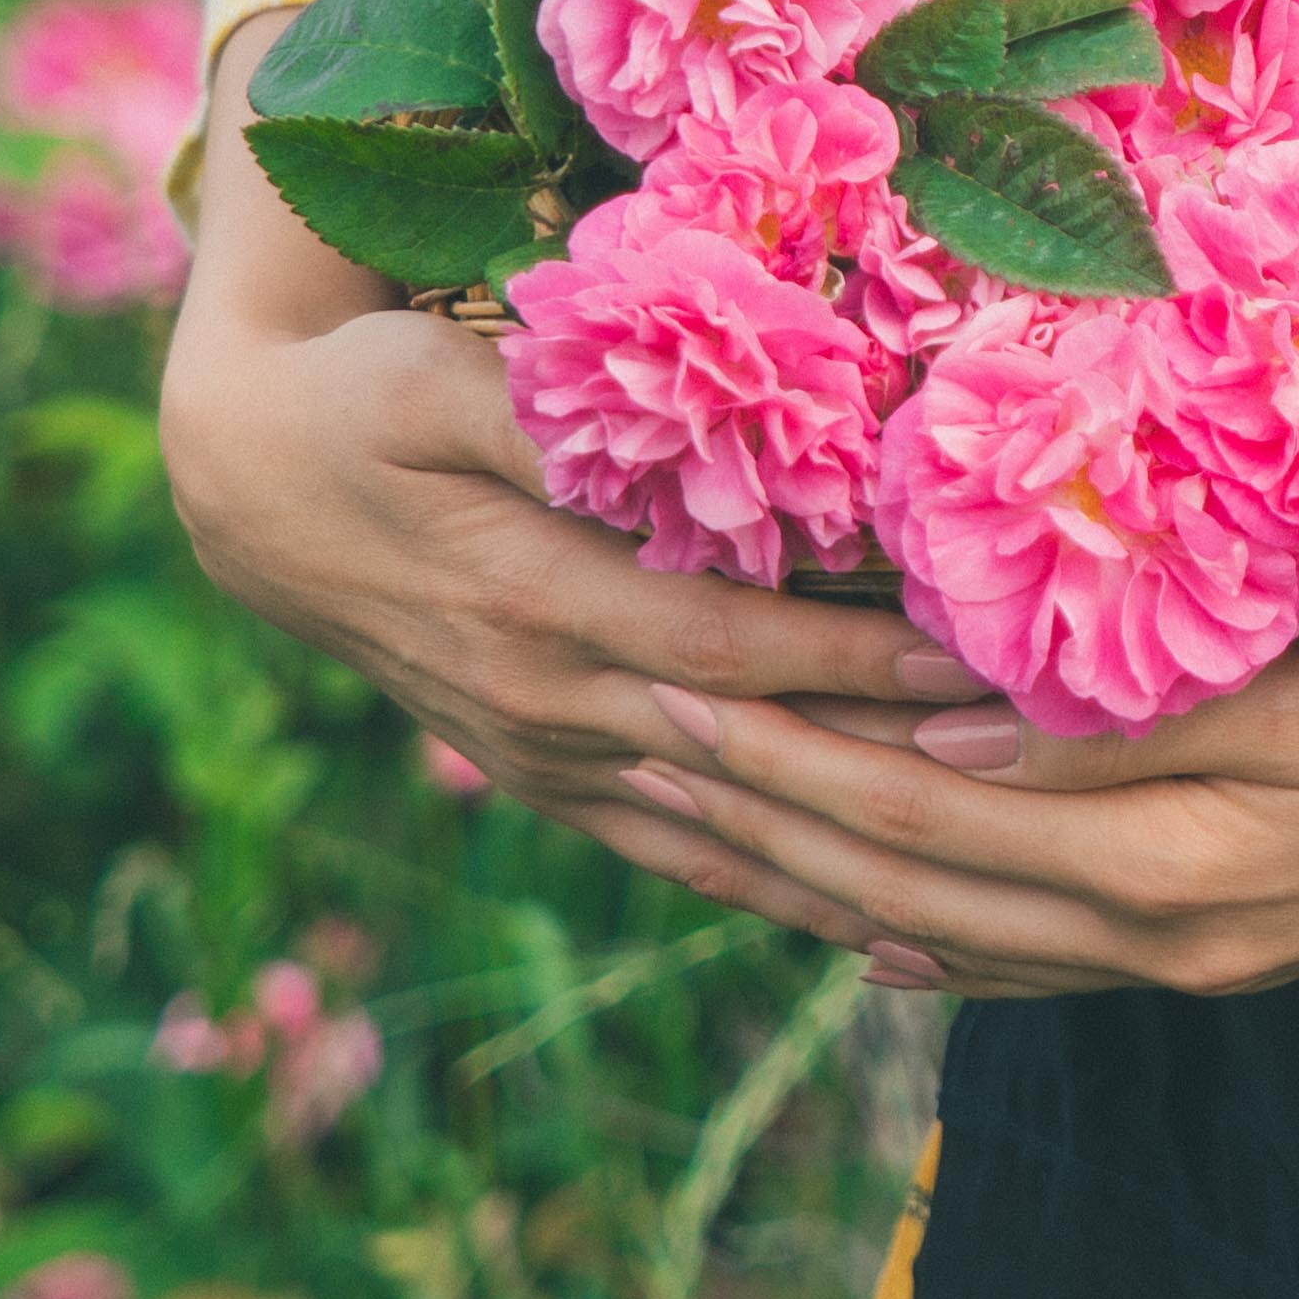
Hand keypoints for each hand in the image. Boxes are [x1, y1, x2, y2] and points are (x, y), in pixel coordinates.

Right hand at [162, 26, 992, 925]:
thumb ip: (557, 419)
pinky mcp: (545, 776)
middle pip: (760, 755)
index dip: (863, 664)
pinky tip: (880, 918)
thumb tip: (669, 431)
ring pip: (729, 830)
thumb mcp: (442, 381)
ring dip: (859, 851)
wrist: (254, 489)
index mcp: (539, 603)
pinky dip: (777, 885)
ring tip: (1002, 869)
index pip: (740, 649)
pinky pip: (679, 852)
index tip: (986, 661)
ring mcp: (546, 757)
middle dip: (902, 765)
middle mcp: (551, 704)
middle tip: (1043, 769)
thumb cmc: (363, 398)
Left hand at [630, 617, 1298, 998]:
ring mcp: (1189, 958)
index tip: (655, 690)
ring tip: (702, 820)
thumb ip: (1116, 717)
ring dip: (816, 882)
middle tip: (623, 740)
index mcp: (1159, 864)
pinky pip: (1038, 964)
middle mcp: (1155, 936)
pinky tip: (868, 931)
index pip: (908, 821)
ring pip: (951, 939)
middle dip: (754, 820)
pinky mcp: (1226, 953)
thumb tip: (933, 737)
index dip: (773, 761)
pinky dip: (933, 943)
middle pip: (901, 894)